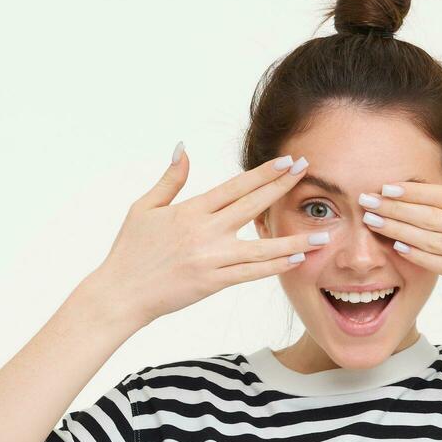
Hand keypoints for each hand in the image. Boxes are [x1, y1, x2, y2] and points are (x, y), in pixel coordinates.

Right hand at [84, 146, 326, 326]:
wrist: (120, 293)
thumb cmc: (130, 251)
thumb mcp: (144, 208)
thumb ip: (170, 179)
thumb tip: (183, 148)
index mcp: (189, 211)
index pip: (234, 187)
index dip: (263, 173)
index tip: (287, 161)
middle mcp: (204, 232)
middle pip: (252, 207)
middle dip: (282, 188)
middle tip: (308, 172)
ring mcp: (210, 259)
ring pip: (260, 248)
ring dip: (293, 240)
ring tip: (322, 234)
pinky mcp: (212, 283)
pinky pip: (250, 274)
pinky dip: (275, 266)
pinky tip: (296, 260)